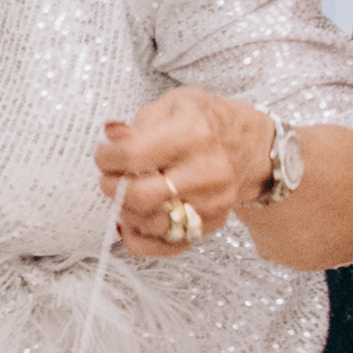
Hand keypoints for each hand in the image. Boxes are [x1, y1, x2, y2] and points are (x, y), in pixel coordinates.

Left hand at [95, 88, 275, 256]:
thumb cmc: (203, 123)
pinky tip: (134, 223)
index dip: (106, 158)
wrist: (247, 145)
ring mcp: (212, 202)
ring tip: (127, 194)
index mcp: (193, 134)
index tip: (104, 154)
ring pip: (152, 224)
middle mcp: (207, 172)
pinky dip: (142, 240)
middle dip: (113, 188)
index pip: (132, 157)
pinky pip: (168, 246)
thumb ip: (138, 124)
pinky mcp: (212, 223)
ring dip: (126, 212)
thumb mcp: (171, 106)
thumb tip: (112, 138)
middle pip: (141, 197)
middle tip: (111, 177)